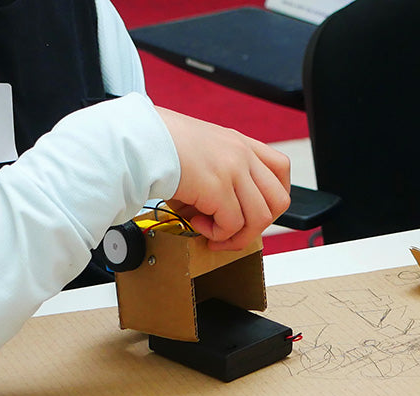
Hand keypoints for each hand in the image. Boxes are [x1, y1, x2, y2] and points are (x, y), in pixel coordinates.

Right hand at [155, 106, 290, 249]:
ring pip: (261, 218)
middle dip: (259, 224)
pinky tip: (198, 226)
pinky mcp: (218, 187)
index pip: (281, 169)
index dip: (273, 197)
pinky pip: (233, 225)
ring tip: (213, 233)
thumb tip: (222, 215)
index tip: (254, 211)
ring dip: (238, 235)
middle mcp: (243, 154)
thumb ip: (221, 177)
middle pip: (279, 199)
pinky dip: (218, 234)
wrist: (139, 137)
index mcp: (240, 143)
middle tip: (235, 230)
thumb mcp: (202, 152)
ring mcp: (234, 169)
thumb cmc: (158, 144)